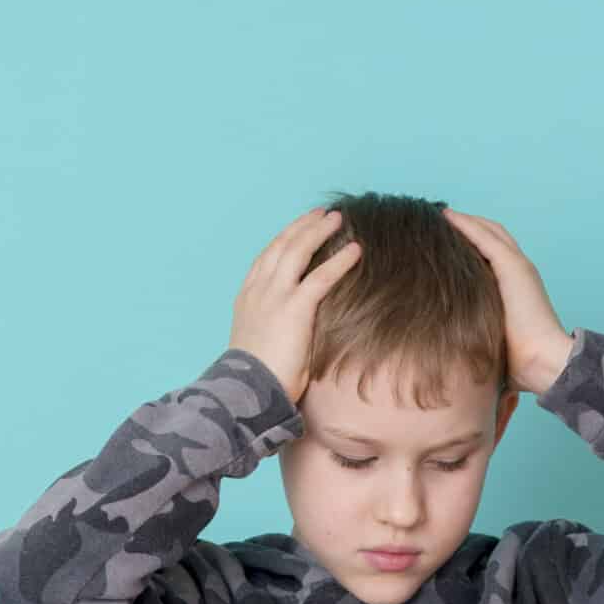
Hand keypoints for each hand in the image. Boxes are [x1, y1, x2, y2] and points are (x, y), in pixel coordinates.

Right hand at [228, 206, 361, 403]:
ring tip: (338, 219)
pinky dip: (340, 261)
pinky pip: (321, 276)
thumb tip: (292, 323)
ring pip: (299, 250)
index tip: (300, 227)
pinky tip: (356, 250)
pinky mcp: (294, 307)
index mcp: (248, 296)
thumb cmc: (255, 376)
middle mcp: (259, 289)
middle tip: (323, 213)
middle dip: (304, 225)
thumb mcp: (259, 340)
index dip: (285, 237)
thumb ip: (272, 321)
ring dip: (320, 231)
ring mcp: (274, 295)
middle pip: (282, 244)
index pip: (267, 256)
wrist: (247, 390)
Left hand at [441, 207, 573, 392]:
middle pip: (491, 237)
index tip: (447, 242)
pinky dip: (466, 224)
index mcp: (516, 287)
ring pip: (488, 231)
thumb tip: (451, 348)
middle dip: (468, 227)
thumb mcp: (493, 339)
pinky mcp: (514, 267)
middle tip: (440, 222)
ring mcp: (518, 267)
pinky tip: (447, 218)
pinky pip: (485, 237)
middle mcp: (519, 271)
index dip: (472, 244)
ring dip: (465, 221)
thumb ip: (479, 332)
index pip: (493, 255)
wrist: (544, 363)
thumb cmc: (521, 362)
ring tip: (440, 216)